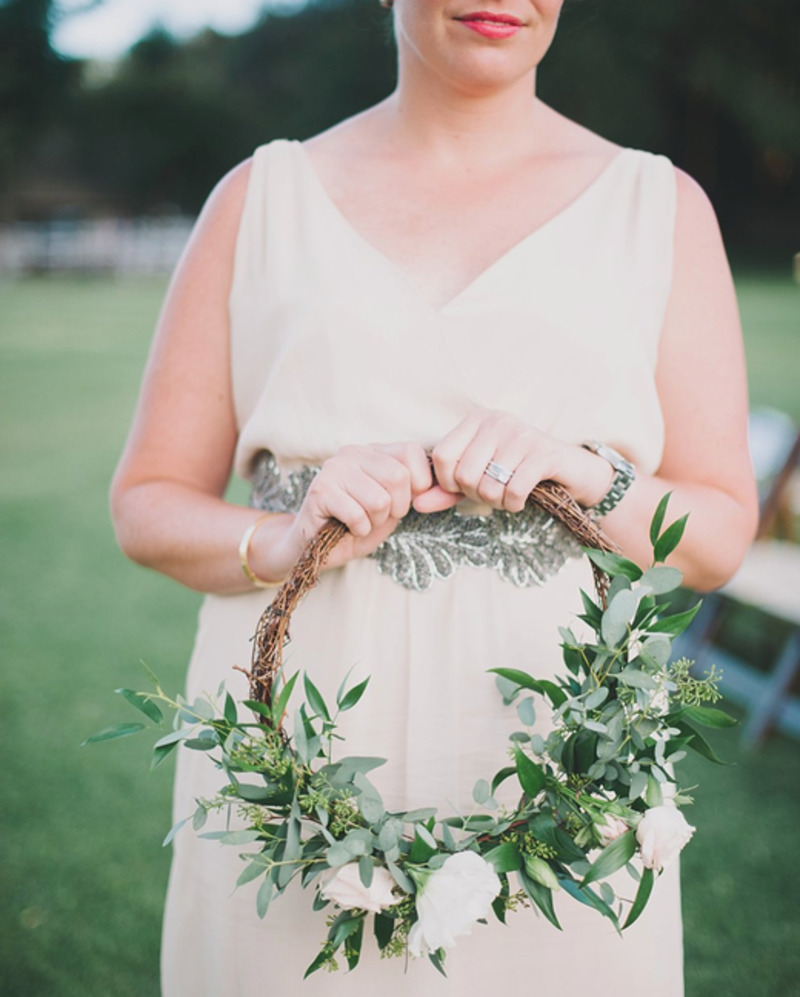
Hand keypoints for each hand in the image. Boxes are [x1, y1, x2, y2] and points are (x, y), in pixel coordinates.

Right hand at [253, 442, 433, 577]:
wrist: (312, 547)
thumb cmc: (356, 525)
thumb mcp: (393, 505)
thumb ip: (413, 490)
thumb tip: (436, 483)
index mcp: (372, 451)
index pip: (411, 452)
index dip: (418, 484)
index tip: (402, 502)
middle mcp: (352, 452)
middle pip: (399, 477)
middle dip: (396, 508)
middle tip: (378, 516)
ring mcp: (334, 469)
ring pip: (380, 500)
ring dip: (375, 521)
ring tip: (360, 521)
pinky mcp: (320, 491)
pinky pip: (358, 515)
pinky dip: (358, 530)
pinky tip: (346, 527)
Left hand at [414, 408, 614, 513]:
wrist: (571, 469)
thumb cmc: (519, 471)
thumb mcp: (480, 476)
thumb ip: (447, 490)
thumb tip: (416, 504)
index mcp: (477, 420)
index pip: (442, 456)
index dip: (448, 483)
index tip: (466, 488)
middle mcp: (497, 421)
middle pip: (464, 474)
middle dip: (476, 495)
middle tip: (492, 494)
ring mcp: (522, 435)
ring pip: (489, 486)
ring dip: (497, 502)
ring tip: (508, 495)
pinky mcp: (543, 453)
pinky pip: (514, 491)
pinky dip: (514, 505)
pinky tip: (520, 499)